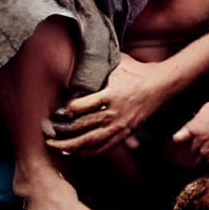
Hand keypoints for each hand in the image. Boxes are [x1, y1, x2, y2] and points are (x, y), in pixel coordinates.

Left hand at [45, 53, 170, 157]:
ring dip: (72, 146)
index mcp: (110, 94)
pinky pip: (104, 146)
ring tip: (56, 147)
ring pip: (91, 141)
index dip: (66, 110)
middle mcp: (114, 112)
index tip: (56, 111)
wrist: (161, 85)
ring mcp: (120, 125)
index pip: (81, 106)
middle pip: (83, 127)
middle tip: (47, 134)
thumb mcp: (118, 63)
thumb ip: (100, 64)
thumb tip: (80, 56)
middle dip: (62, 133)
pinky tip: (77, 153)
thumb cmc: (138, 72)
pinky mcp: (125, 132)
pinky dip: (89, 151)